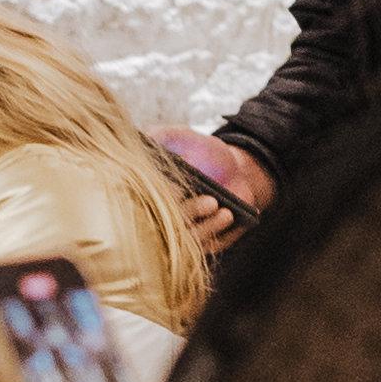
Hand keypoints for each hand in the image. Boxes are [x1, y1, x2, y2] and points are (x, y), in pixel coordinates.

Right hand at [156, 132, 269, 253]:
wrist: (235, 167)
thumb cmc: (204, 152)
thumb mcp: (182, 137)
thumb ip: (163, 135)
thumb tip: (145, 137)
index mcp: (156, 194)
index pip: (151, 203)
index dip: (163, 199)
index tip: (177, 191)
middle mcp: (167, 216)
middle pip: (171, 226)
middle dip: (191, 214)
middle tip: (211, 201)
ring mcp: (189, 232)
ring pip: (193, 241)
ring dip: (209, 228)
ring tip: (226, 212)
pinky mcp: (209, 241)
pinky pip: (214, 246)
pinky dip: (224, 236)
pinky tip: (235, 221)